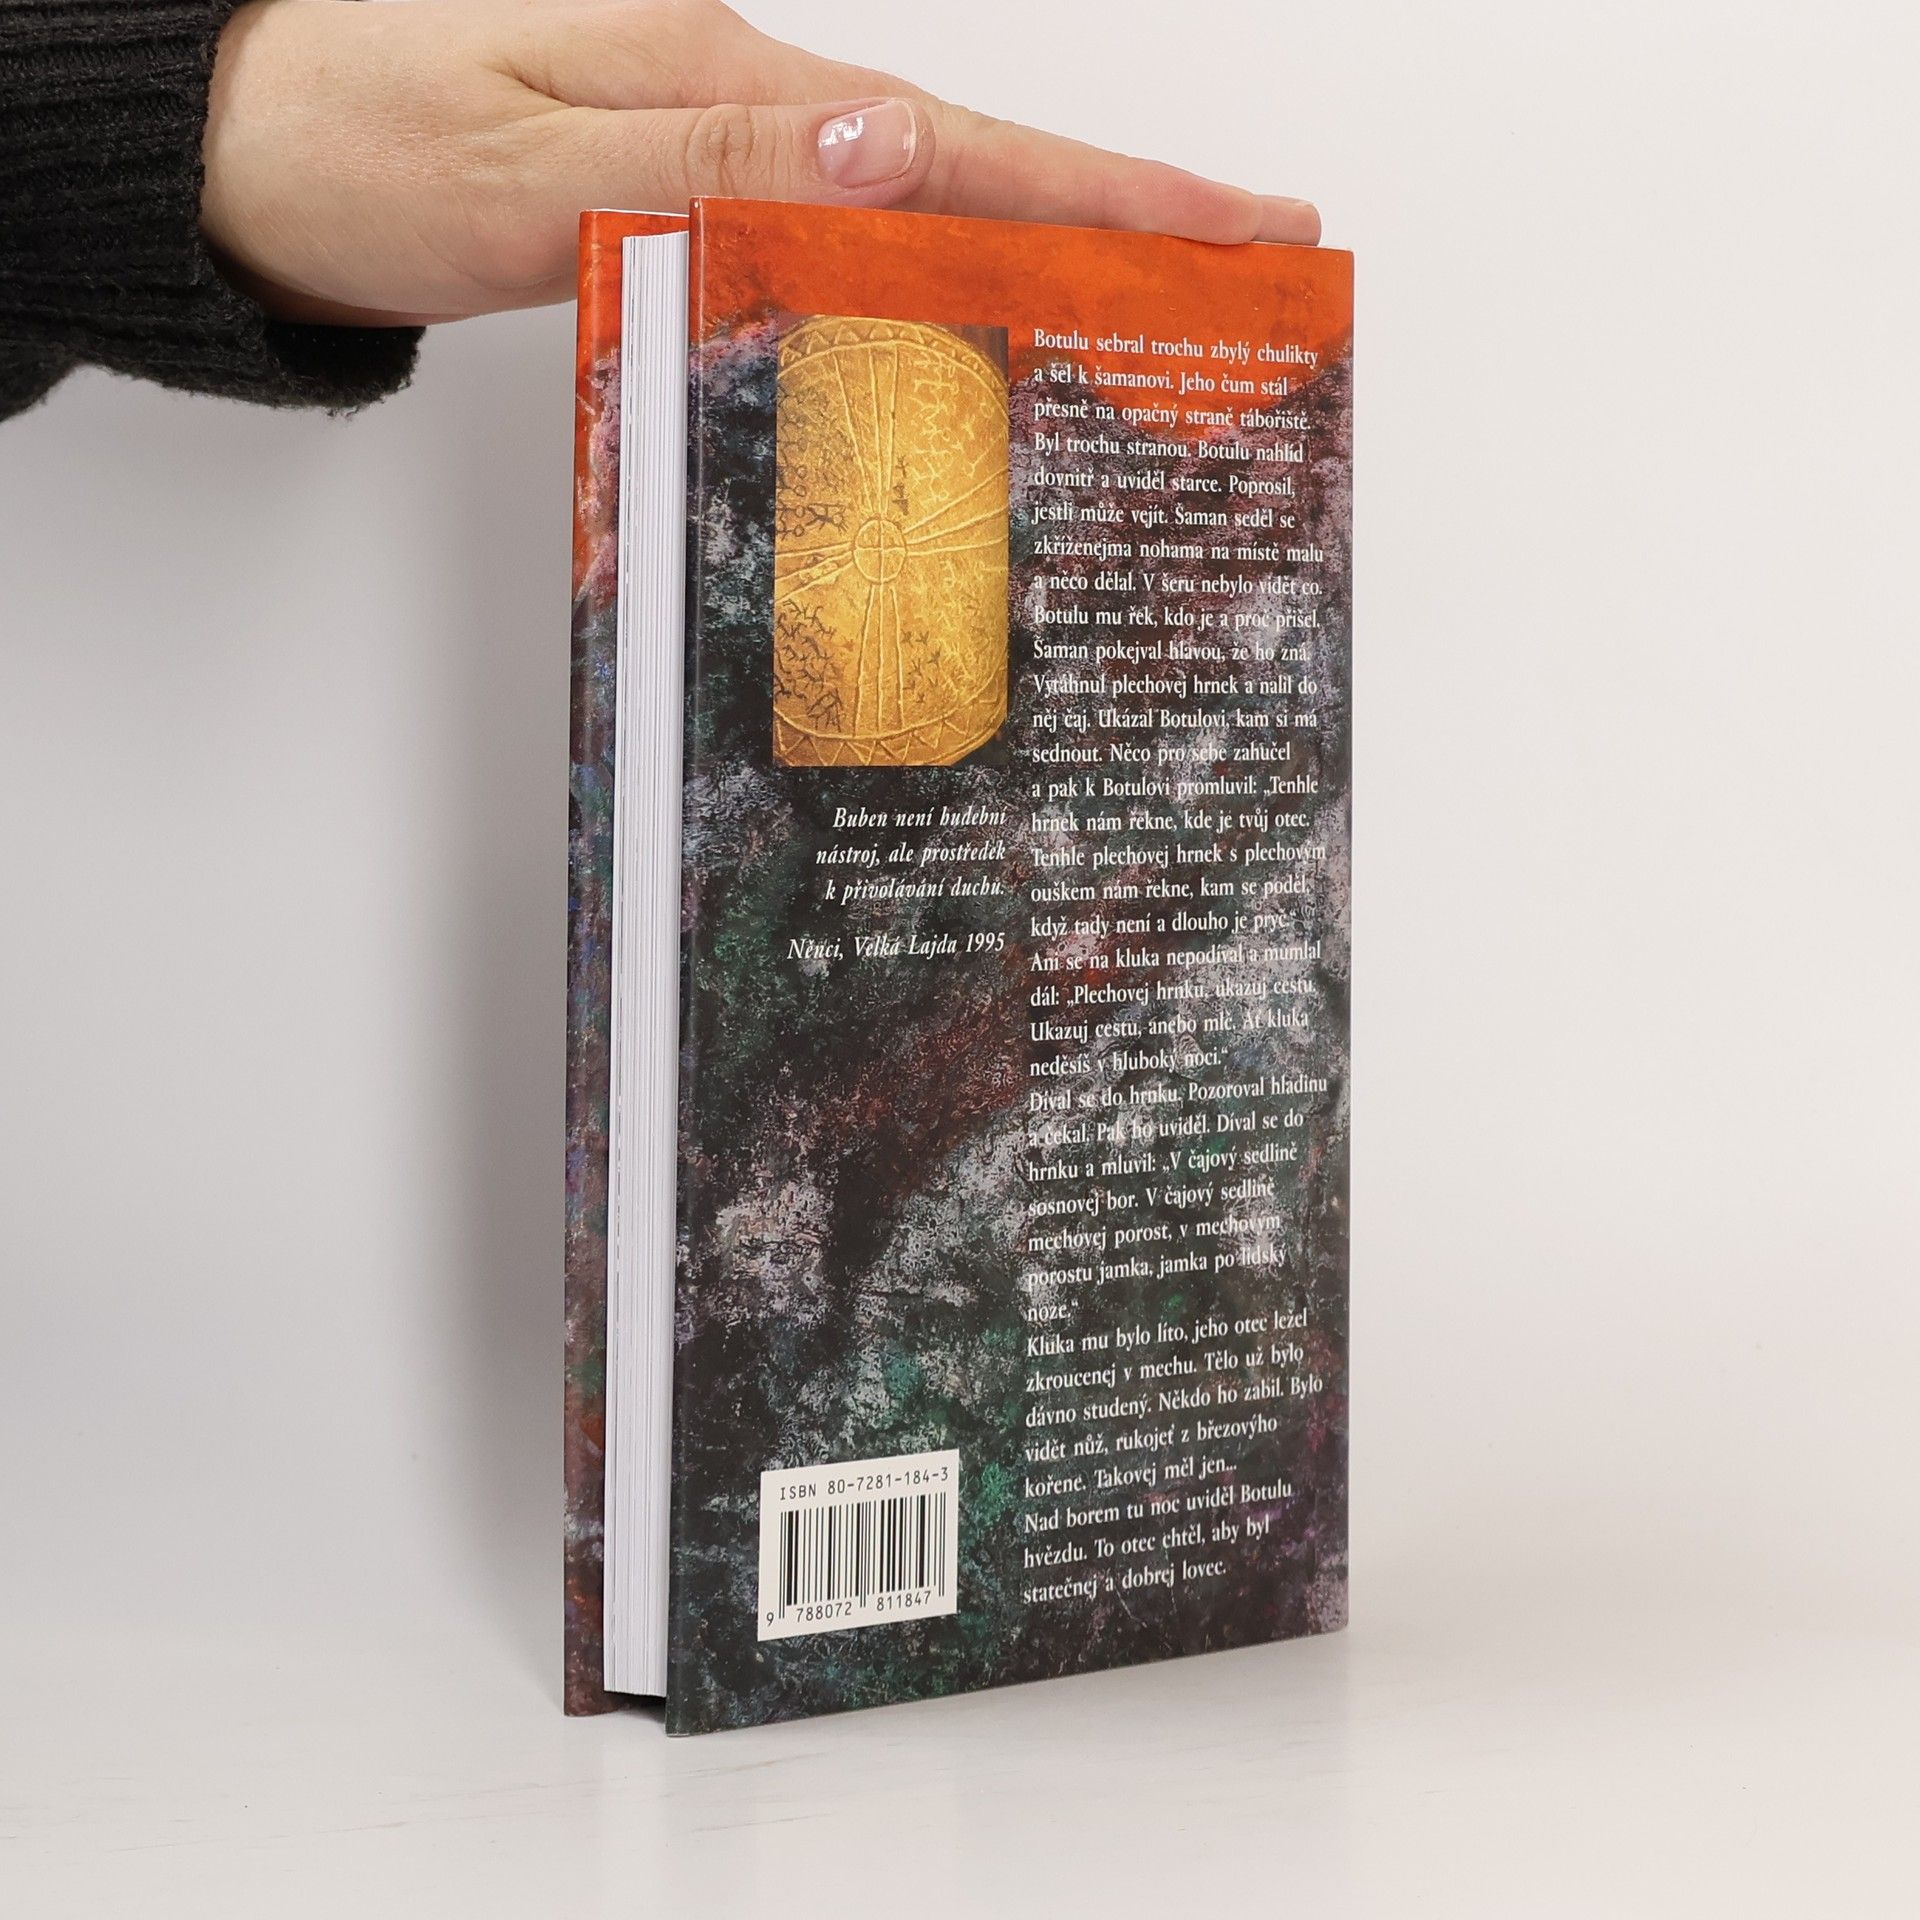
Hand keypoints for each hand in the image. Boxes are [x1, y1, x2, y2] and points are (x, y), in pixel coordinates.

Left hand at [201, 0, 1320, 327]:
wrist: (233, 144)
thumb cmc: (348, 142)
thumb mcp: (528, 159)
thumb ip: (710, 160)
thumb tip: (893, 150)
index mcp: (724, 78)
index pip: (959, 143)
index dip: (1109, 188)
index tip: (1239, 218)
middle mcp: (735, 96)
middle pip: (968, 161)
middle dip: (1116, 210)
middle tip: (1245, 259)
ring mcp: (713, 134)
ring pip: (914, 196)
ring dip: (1035, 239)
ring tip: (1146, 293)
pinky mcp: (680, 180)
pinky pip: (838, 227)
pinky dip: (925, 263)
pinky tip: (965, 298)